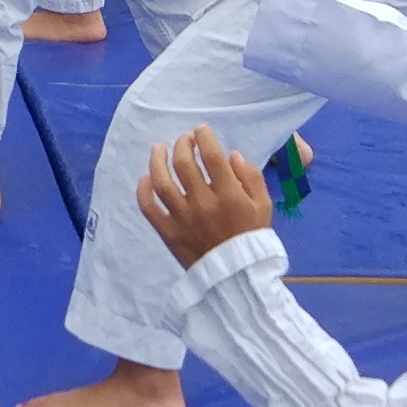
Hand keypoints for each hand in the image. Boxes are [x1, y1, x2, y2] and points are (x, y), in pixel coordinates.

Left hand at [136, 125, 275, 266]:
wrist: (236, 277)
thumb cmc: (251, 238)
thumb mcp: (263, 206)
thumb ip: (251, 177)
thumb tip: (232, 155)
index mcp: (229, 195)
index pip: (211, 156)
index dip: (204, 137)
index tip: (201, 130)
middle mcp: (203, 203)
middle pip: (184, 164)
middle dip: (182, 144)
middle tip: (184, 139)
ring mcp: (182, 218)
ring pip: (161, 181)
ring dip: (158, 160)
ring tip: (159, 149)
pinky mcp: (168, 232)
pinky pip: (149, 208)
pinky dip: (144, 190)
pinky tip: (146, 178)